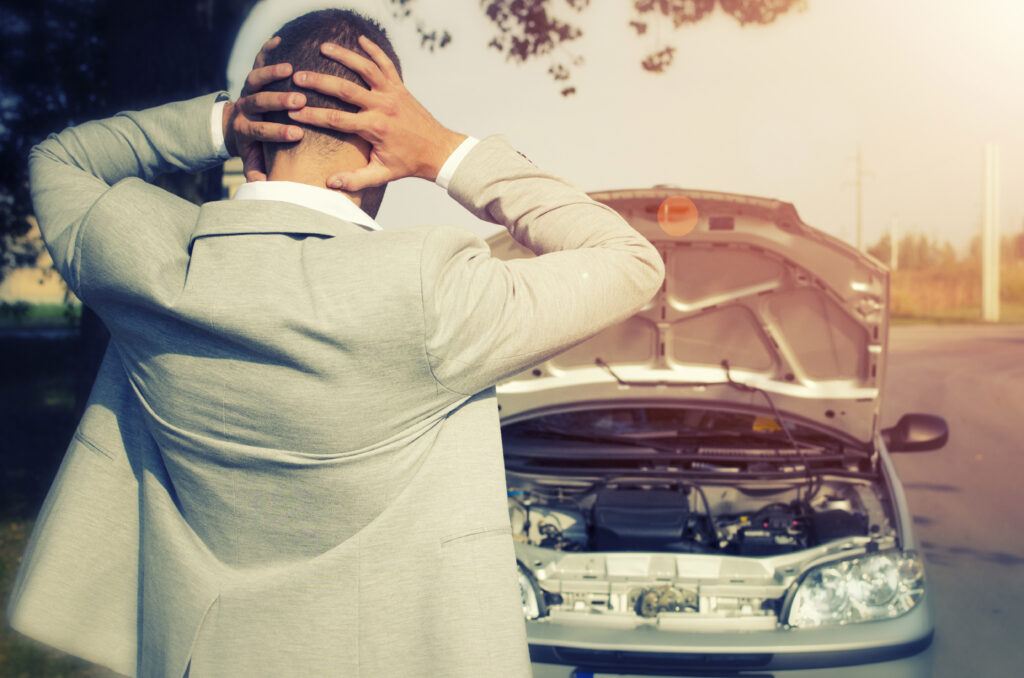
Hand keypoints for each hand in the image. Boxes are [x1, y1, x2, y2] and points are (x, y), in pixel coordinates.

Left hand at [223, 36, 305, 181]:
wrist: (235, 126)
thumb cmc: (253, 147)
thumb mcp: (253, 162)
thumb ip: (258, 173)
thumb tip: (267, 188)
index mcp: (245, 130)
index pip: (260, 131)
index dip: (276, 132)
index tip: (297, 134)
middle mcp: (245, 107)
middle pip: (258, 101)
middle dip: (277, 100)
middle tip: (298, 99)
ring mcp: (247, 90)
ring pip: (254, 78)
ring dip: (271, 72)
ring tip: (290, 69)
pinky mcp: (252, 76)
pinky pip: (256, 60)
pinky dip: (266, 50)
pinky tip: (280, 41)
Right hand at [286, 35, 465, 190]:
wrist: (437, 150)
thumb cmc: (407, 163)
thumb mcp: (382, 175)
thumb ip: (355, 179)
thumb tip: (330, 184)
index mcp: (374, 128)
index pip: (336, 120)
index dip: (312, 116)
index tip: (292, 112)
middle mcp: (382, 107)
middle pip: (345, 90)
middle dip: (319, 82)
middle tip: (298, 76)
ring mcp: (392, 94)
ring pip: (365, 68)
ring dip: (344, 56)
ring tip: (323, 47)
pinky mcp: (400, 87)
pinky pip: (386, 64)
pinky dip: (374, 50)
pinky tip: (360, 39)